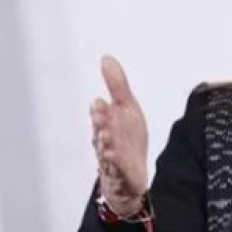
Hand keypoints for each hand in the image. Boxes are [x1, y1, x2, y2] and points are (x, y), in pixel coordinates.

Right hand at [90, 55, 148, 216]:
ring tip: (106, 136)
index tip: (101, 103)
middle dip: (100, 124)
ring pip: (105, 149)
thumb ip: (117, 85)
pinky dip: (113, 163)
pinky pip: (115, 169)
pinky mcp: (120, 173)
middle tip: (100, 115)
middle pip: (100, 130)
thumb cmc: (126, 139)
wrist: (131, 174)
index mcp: (106, 123)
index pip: (101, 114)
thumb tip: (106, 57)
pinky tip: (112, 157)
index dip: (101, 110)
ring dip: (105, 142)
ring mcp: (111, 158)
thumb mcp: (126, 108)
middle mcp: (105, 139)